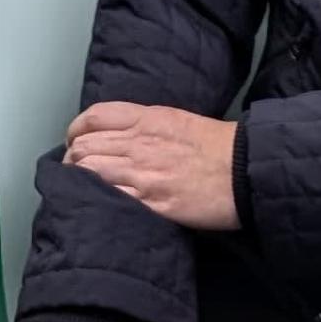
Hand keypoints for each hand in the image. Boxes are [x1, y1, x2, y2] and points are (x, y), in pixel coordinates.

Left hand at [62, 103, 238, 230]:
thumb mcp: (178, 120)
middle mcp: (141, 143)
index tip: (75, 141)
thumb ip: (145, 124)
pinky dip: (97, 200)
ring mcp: (145, 174)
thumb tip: (118, 135)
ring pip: (90, 172)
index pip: (95, 117)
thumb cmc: (218, 146)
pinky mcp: (153, 203)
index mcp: (148, 119)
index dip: (76, 130)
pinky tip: (98, 204)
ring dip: (79, 180)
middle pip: (85, 147)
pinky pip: (111, 199)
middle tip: (76, 170)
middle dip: (73, 159)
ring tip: (82, 188)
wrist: (247, 171)